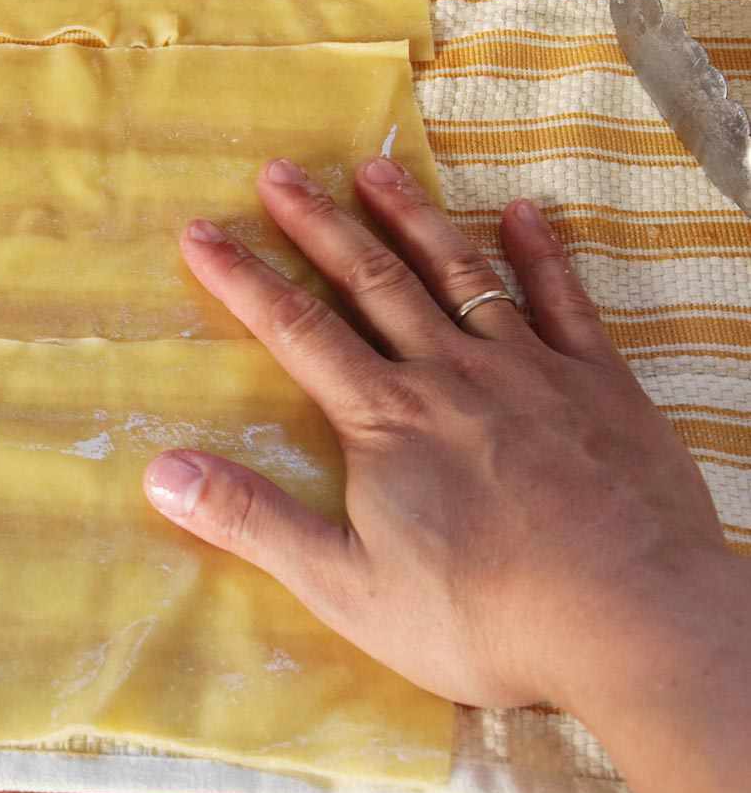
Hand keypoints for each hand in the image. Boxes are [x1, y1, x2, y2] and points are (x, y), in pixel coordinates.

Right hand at [144, 156, 749, 792]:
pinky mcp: (598, 383)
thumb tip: (159, 470)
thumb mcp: (346, 585)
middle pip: (372, 281)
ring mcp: (530, 368)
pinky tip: (524, 210)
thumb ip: (254, 522)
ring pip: (459, 273)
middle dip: (318, 223)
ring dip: (412, 218)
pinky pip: (565, 300)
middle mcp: (450, 372)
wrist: (633, 623)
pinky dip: (541, 252)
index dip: (242, 277)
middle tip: (279, 170)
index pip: (296, 330)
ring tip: (375, 169)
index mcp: (384, 417)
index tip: (201, 230)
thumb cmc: (482, 615)